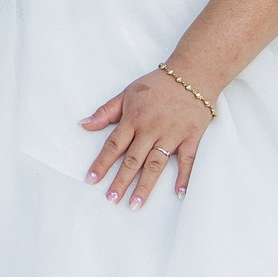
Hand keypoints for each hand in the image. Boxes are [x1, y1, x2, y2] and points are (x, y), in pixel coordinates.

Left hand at [81, 67, 214, 207]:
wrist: (193, 73)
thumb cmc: (158, 84)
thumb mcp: (128, 93)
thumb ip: (106, 111)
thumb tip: (84, 125)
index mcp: (134, 119)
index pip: (114, 145)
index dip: (102, 163)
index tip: (91, 179)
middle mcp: (151, 129)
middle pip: (133, 159)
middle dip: (121, 180)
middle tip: (112, 199)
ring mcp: (172, 134)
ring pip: (156, 164)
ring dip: (145, 185)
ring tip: (135, 203)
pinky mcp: (191, 137)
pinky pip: (188, 160)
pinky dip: (184, 177)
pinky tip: (179, 193)